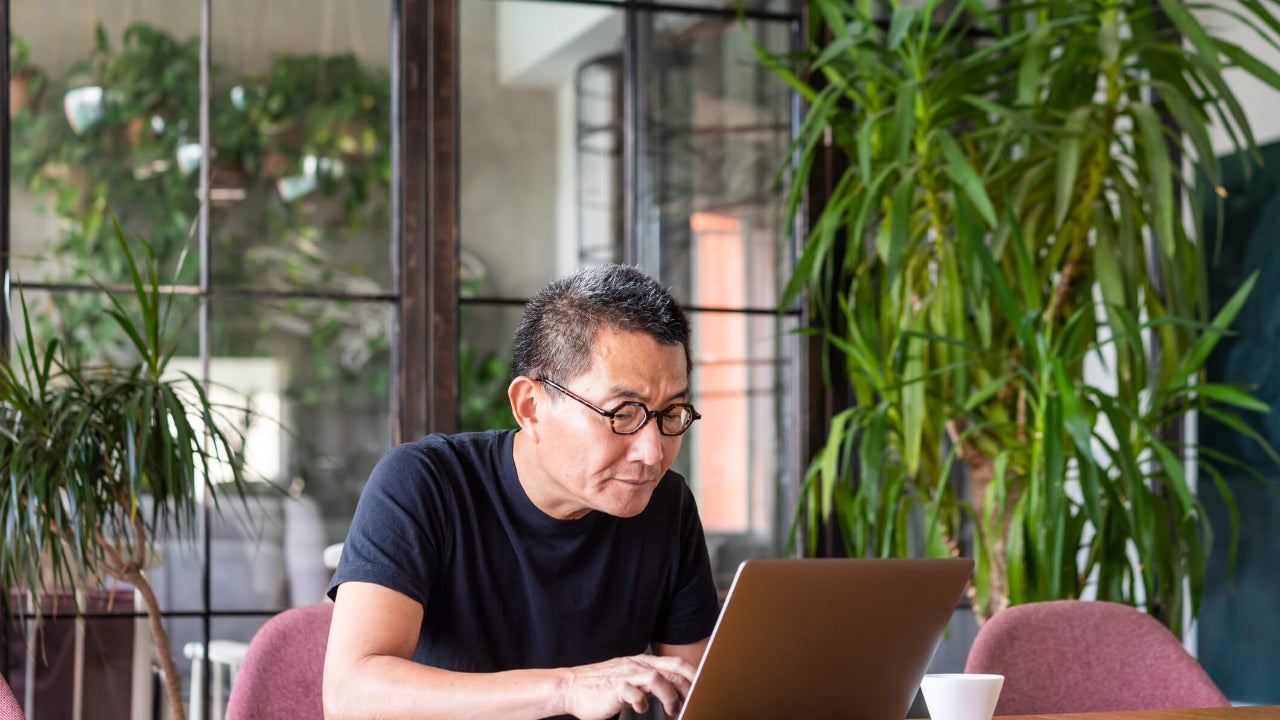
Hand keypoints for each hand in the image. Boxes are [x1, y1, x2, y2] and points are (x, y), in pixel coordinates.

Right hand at [557, 653, 696, 719]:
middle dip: (689, 686)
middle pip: (673, 670)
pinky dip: (641, 703)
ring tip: (671, 711)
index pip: (676, 664)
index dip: (694, 675)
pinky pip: (633, 694)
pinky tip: (641, 710)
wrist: (571, 687)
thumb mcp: (630, 677)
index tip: (705, 688)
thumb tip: (674, 690)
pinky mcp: (614, 689)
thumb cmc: (601, 686)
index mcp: (643, 662)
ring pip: (657, 679)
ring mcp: (626, 676)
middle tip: (695, 701)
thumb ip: (649, 680)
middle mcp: (637, 666)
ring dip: (670, 697)